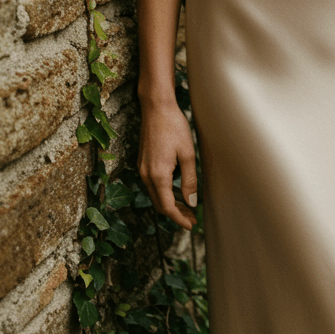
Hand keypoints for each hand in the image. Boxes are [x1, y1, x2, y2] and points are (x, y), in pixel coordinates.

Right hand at [137, 96, 198, 230]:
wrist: (156, 108)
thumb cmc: (174, 127)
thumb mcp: (187, 154)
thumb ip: (190, 180)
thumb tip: (192, 202)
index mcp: (157, 175)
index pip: (167, 207)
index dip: (179, 219)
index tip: (191, 225)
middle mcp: (145, 175)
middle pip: (159, 204)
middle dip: (176, 214)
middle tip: (192, 218)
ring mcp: (142, 169)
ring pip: (156, 195)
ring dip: (170, 203)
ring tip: (188, 206)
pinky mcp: (143, 163)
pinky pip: (153, 185)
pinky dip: (165, 192)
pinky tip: (177, 190)